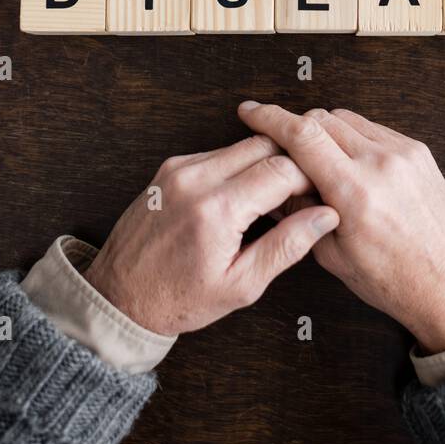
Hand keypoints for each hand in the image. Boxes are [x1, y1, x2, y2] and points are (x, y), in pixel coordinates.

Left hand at [84, 134, 338, 334]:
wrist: (119, 296)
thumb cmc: (179, 299)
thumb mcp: (241, 285)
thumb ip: (287, 246)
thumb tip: (325, 216)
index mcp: (216, 210)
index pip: (282, 169)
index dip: (309, 179)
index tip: (319, 197)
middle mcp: (196, 179)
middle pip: (265, 145)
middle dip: (291, 164)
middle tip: (302, 194)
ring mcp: (180, 168)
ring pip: (242, 144)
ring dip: (266, 163)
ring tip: (275, 200)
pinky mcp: (171, 166)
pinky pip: (219, 153)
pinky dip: (240, 167)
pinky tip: (244, 197)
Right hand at [237, 102, 444, 353]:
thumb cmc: (392, 281)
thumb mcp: (332, 256)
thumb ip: (300, 211)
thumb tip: (276, 183)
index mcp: (355, 193)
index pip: (302, 135)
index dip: (269, 118)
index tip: (250, 111)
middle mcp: (381, 164)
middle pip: (322, 119)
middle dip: (296, 128)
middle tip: (285, 151)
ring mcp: (404, 154)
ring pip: (347, 119)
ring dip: (326, 132)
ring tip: (321, 163)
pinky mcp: (418, 152)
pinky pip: (374, 129)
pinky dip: (354, 138)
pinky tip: (351, 165)